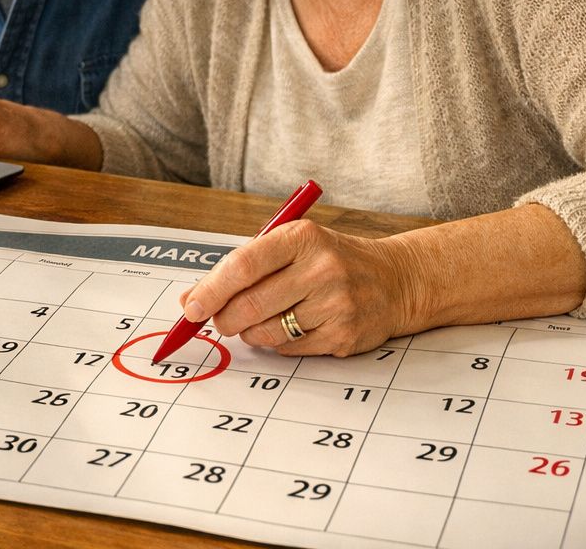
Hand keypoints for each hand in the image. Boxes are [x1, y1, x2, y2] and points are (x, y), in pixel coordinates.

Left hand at [180, 220, 419, 357]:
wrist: (394, 280)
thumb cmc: (330, 260)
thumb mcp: (291, 246)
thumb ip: (243, 267)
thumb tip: (192, 300)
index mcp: (302, 237)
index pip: (244, 265)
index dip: (211, 290)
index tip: (191, 308)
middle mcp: (321, 268)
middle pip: (251, 304)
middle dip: (224, 319)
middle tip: (219, 321)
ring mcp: (336, 304)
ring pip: (266, 331)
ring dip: (251, 332)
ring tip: (261, 320)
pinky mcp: (344, 336)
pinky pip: (289, 349)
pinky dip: (278, 343)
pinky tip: (293, 327)